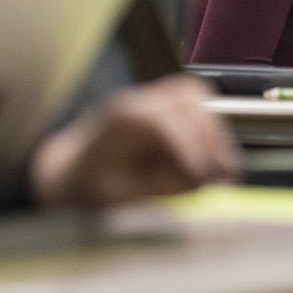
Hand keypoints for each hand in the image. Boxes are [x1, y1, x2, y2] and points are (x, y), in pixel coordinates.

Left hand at [30, 74, 238, 207]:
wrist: (68, 174)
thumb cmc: (86, 188)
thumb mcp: (116, 196)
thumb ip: (157, 187)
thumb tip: (200, 179)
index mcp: (119, 122)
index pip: (163, 121)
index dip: (189, 146)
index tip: (203, 173)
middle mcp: (137, 102)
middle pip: (187, 98)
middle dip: (211, 135)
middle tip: (224, 172)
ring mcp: (151, 100)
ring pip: (195, 95)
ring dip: (215, 131)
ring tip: (224, 167)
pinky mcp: (163, 108)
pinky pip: (196, 107)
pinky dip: (210, 132)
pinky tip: (213, 161)